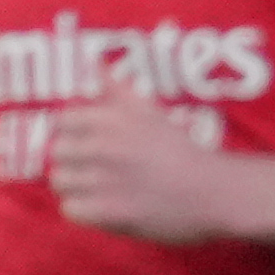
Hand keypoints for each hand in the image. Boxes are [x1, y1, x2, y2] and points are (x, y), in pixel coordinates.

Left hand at [41, 92, 240, 244]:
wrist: (216, 192)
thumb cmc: (182, 152)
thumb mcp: (151, 111)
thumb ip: (117, 89)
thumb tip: (94, 62)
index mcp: (111, 120)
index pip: (62, 121)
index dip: (75, 134)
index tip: (94, 145)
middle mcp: (104, 147)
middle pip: (58, 154)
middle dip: (75, 162)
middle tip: (101, 171)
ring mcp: (105, 180)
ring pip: (61, 183)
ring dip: (78, 188)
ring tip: (103, 191)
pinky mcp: (109, 212)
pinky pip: (71, 210)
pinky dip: (85, 212)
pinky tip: (107, 208)